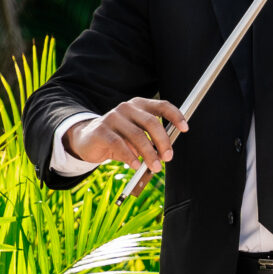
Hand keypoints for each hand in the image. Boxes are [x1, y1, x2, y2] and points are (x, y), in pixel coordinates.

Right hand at [70, 97, 187, 173]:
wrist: (87, 140)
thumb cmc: (118, 138)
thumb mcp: (136, 137)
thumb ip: (150, 141)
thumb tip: (165, 153)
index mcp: (139, 106)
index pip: (161, 106)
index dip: (175, 116)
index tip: (185, 128)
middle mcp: (126, 108)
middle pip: (151, 122)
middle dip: (163, 142)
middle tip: (168, 157)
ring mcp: (112, 117)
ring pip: (137, 136)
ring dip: (149, 154)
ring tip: (154, 167)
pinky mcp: (101, 130)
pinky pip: (119, 145)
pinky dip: (130, 157)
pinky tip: (136, 166)